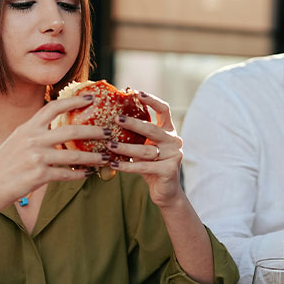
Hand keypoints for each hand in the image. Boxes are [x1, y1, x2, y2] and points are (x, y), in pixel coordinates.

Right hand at [0, 95, 108, 212]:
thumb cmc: (3, 164)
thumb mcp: (16, 141)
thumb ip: (35, 133)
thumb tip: (55, 128)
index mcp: (28, 128)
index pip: (53, 107)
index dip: (74, 101)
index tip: (91, 98)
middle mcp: (33, 139)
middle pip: (71, 131)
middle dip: (94, 130)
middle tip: (109, 131)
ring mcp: (36, 157)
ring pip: (74, 156)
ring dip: (94, 157)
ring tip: (107, 158)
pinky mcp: (39, 176)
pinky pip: (66, 175)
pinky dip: (80, 175)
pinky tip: (89, 174)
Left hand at [104, 92, 183, 207]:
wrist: (165, 191)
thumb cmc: (151, 166)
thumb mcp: (143, 147)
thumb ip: (135, 136)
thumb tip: (110, 120)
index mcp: (169, 131)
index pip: (164, 110)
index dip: (151, 100)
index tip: (136, 92)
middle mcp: (174, 141)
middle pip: (152, 129)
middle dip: (133, 123)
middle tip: (116, 119)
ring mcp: (174, 155)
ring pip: (145, 150)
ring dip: (125, 147)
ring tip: (109, 145)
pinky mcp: (169, 170)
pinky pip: (144, 167)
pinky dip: (127, 166)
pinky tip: (113, 163)